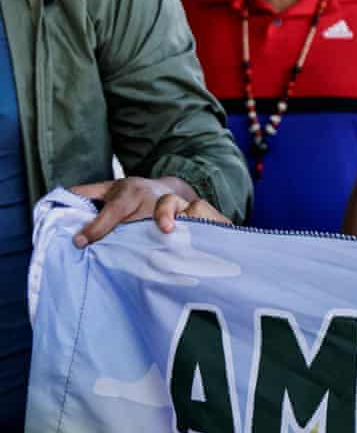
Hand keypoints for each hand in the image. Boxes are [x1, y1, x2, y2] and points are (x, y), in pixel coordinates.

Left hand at [69, 177, 227, 245]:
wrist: (168, 188)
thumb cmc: (134, 196)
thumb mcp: (110, 191)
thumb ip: (87, 195)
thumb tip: (57, 201)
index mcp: (132, 193)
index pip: (116, 209)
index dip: (99, 226)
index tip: (82, 244)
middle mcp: (160, 197)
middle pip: (163, 204)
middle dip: (164, 215)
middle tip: (164, 229)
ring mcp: (182, 206)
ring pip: (190, 209)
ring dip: (191, 220)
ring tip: (187, 233)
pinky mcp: (199, 216)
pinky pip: (212, 220)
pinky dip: (218, 226)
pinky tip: (224, 234)